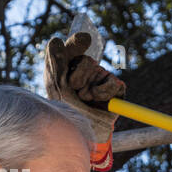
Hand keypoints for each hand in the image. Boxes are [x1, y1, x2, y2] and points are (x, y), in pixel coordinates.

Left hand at [44, 32, 125, 169]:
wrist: (81, 132)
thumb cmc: (65, 109)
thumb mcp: (55, 85)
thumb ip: (55, 61)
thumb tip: (56, 39)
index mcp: (70, 64)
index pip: (74, 46)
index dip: (77, 42)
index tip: (84, 39)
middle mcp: (87, 68)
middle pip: (86, 60)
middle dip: (77, 78)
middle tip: (74, 91)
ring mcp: (102, 76)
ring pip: (97, 70)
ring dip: (88, 88)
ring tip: (84, 99)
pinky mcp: (116, 88)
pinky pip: (112, 83)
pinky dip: (103, 93)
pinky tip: (98, 101)